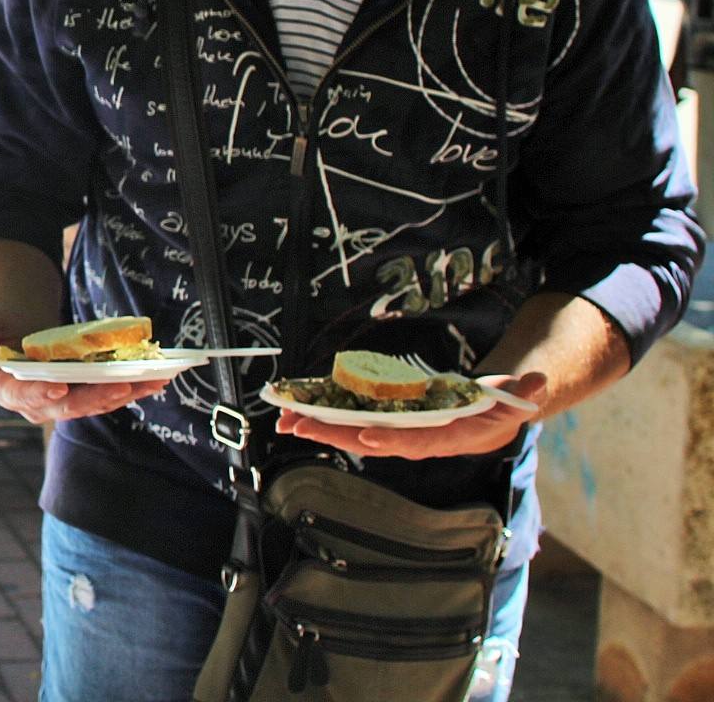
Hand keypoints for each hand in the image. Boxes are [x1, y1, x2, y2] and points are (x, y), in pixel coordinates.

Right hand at [0, 306, 170, 422]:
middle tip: (118, 386)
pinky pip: (107, 392)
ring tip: (149, 381)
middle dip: (94, 396)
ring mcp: (63, 398)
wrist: (18, 320)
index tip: (57, 386)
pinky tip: (156, 378)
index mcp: (7, 389)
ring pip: (93, 401)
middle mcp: (37, 401)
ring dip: (122, 393)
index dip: (41, 392)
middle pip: (66, 404)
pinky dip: (132, 386)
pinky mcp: (83, 391)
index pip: (24, 396)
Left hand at [276, 373, 545, 459]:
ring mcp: (396, 433)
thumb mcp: (513, 399)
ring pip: (352, 435)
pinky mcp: (382, 423)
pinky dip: (323, 421)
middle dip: (335, 435)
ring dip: (319, 429)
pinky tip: (294, 418)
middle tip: (300, 427)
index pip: (416, 443)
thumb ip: (523, 392)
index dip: (392, 440)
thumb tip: (539, 382)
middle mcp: (414, 441)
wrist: (486, 418)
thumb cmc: (497, 407)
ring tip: (285, 423)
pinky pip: (349, 424)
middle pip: (371, 441)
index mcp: (445, 438)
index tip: (367, 437)